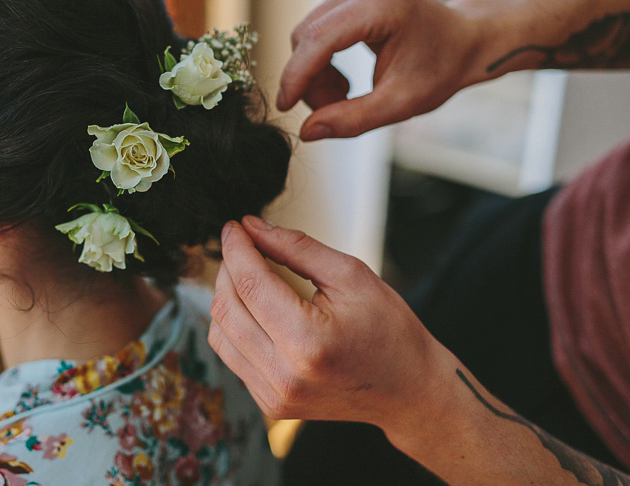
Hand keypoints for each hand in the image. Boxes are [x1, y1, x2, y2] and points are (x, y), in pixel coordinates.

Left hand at [208, 216, 453, 435]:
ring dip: (226, 296)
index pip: (250, 283)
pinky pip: (232, 356)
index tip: (234, 226)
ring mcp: (275, 395)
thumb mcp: (351, 275)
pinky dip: (235, 326)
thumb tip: (253, 227)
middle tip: (242, 245)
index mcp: (308, 341)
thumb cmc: (391, 332)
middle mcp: (284, 374)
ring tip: (246, 274)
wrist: (409, 391)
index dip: (236, 248)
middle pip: (227, 308)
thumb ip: (297, 248)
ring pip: (220, 334)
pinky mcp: (270, 403)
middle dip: (227, 268)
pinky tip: (254, 308)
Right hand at [279, 0, 485, 140]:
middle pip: (308, 36)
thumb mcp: (400, 103)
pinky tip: (344, 74)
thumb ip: (352, 120)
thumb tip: (307, 130)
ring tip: (345, 94)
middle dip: (310, 79)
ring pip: (307, 34)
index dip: (297, 75)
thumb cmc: (440, 69)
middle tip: (334, 109)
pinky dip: (322, 58)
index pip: (320, 38)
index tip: (285, 106)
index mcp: (383, 3)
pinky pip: (316, 27)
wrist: (464, 39)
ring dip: (316, 71)